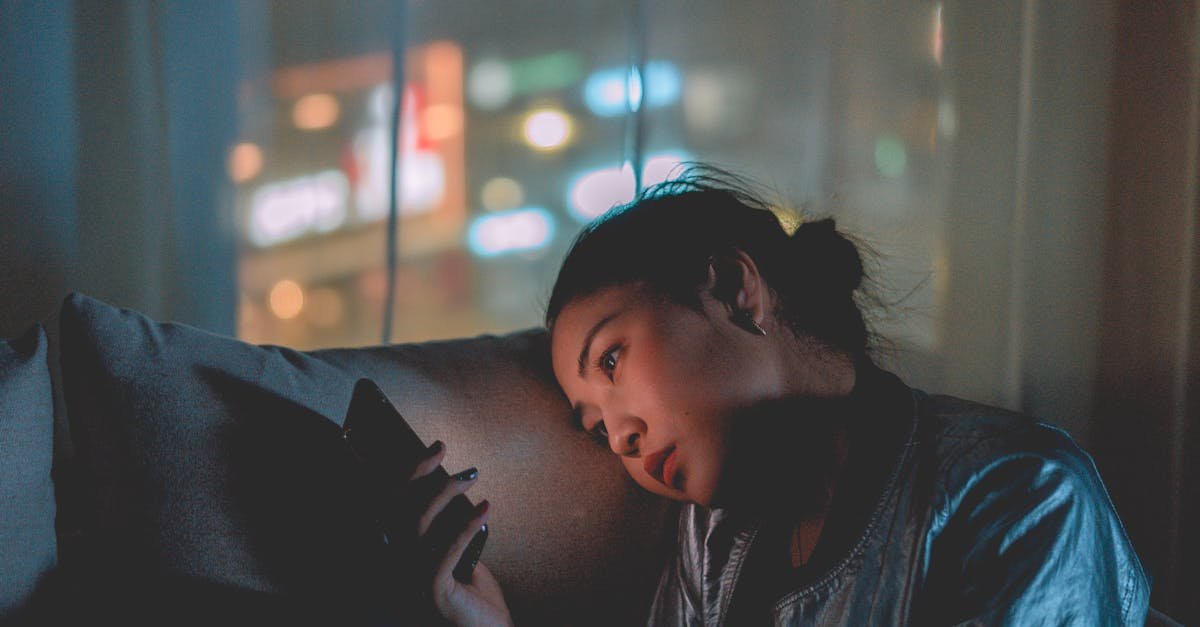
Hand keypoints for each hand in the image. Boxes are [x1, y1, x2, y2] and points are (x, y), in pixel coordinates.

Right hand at [404, 442, 512, 626]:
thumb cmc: (477, 595)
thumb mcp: (463, 552)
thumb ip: (451, 527)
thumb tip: (453, 485)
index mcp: (406, 554)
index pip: (399, 507)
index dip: (414, 475)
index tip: (438, 448)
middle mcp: (403, 564)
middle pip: (403, 510)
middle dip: (426, 476)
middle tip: (451, 454)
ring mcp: (414, 578)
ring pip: (421, 525)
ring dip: (447, 494)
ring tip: (472, 477)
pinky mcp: (433, 591)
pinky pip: (447, 551)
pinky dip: (467, 527)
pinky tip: (485, 509)